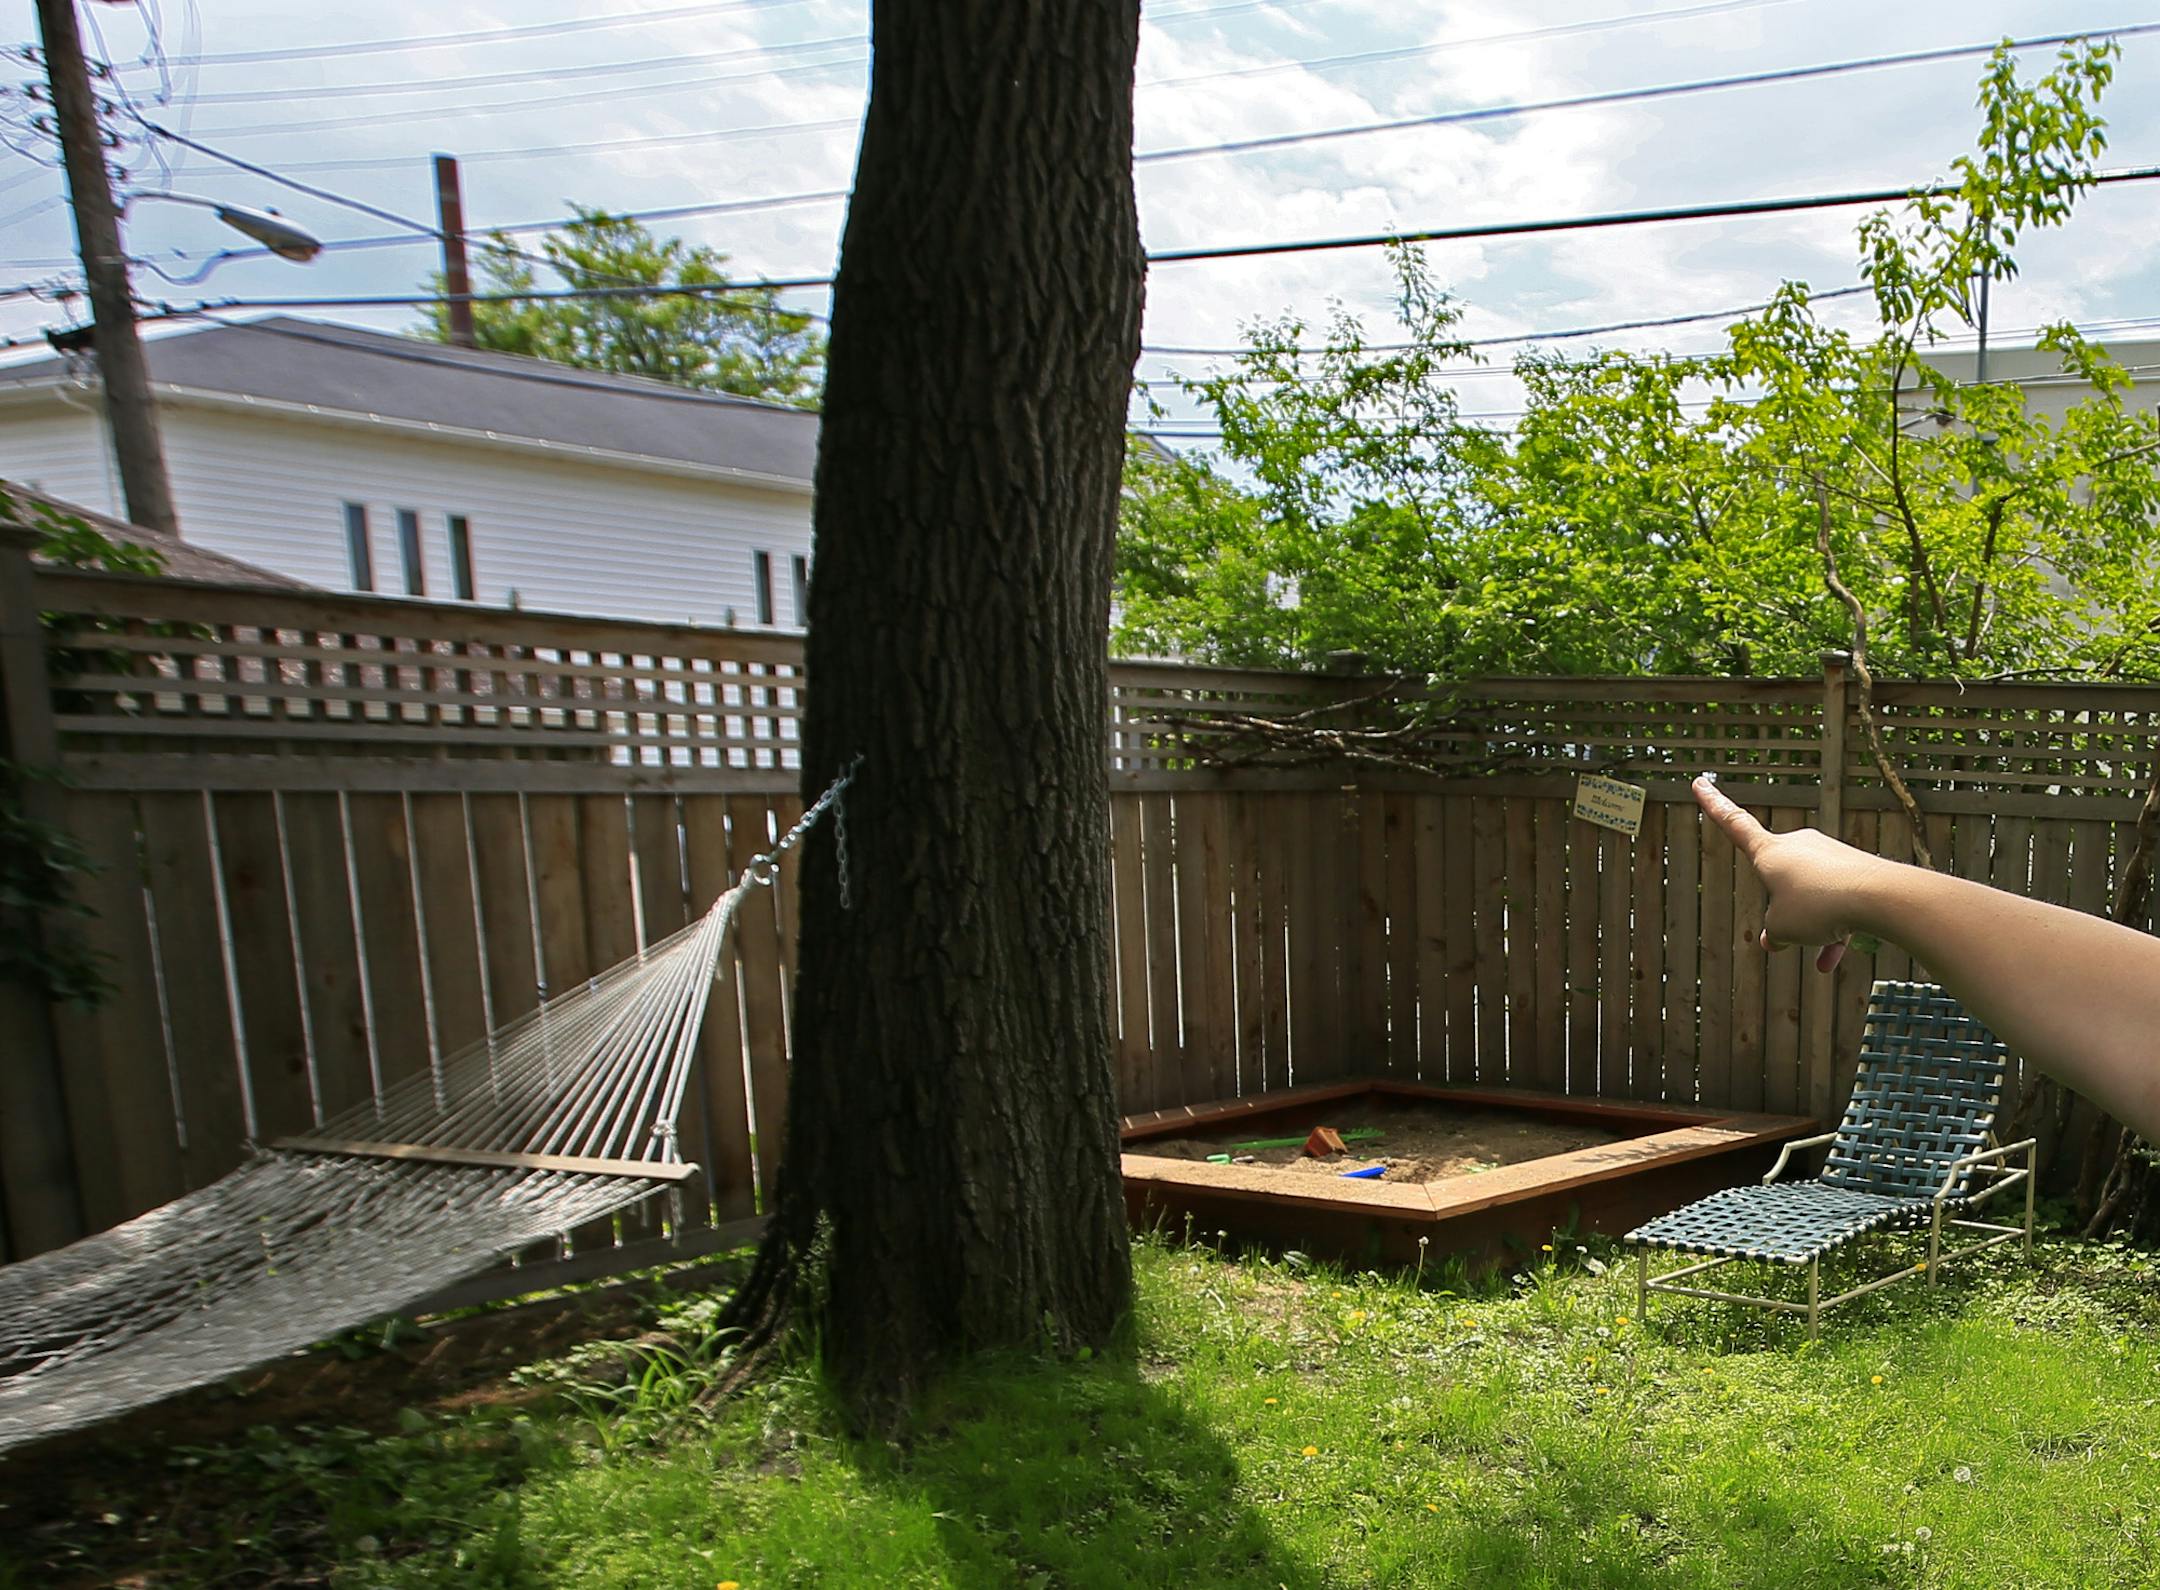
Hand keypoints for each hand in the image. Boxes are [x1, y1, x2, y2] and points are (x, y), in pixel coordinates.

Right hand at [1691, 775, 1893, 971]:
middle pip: (1779, 879)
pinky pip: (1836, 903)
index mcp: (1769, 851)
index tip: (1698, 782)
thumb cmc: (1820, 906)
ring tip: (1819, 956)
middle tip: (1790, 932)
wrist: (1881, 897)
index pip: (1733, 823)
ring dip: (1811, 925)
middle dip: (1784, 908)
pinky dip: (1831, 929)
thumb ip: (1773, 933)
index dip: (1713, 804)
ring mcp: (1829, 856)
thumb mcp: (1782, 928)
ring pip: (1811, 897)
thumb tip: (1775, 939)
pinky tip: (1830, 960)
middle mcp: (1798, 846)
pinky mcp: (1856, 870)